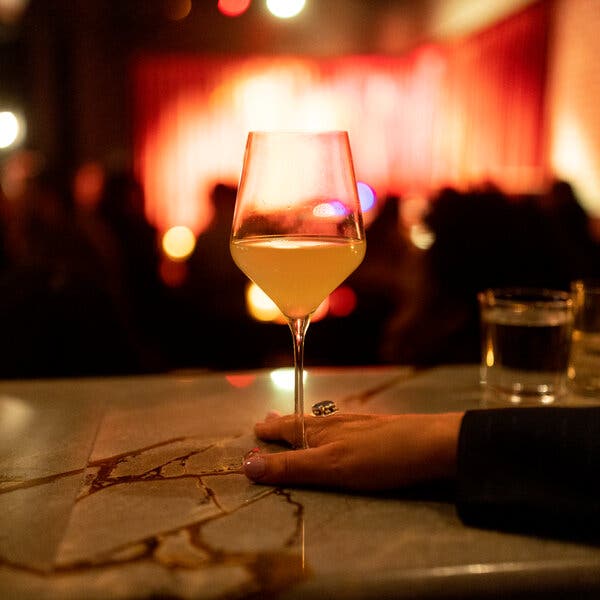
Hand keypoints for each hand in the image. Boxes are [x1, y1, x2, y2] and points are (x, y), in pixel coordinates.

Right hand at [243, 412, 463, 490]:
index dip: (271, 430)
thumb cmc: (378, 457)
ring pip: (322, 424)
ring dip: (304, 426)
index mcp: (322, 429)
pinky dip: (327, 431)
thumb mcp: (330, 467)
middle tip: (269, 420)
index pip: (288, 427)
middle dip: (285, 424)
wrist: (431, 446)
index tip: (255, 428)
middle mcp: (337, 423)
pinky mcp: (376, 433)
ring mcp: (358, 426)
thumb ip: (291, 467)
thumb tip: (247, 464)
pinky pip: (340, 429)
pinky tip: (338, 434)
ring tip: (297, 425)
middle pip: (304, 422)